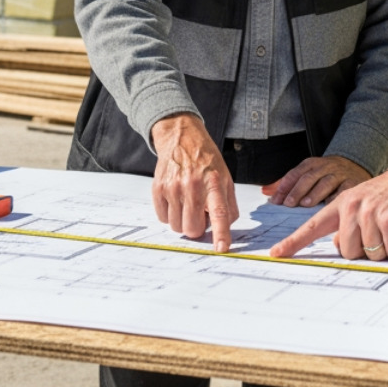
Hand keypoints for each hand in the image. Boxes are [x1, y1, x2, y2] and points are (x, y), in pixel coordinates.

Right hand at [150, 113, 238, 251]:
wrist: (181, 137)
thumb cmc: (206, 159)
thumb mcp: (226, 176)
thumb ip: (229, 204)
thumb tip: (225, 227)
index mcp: (214, 182)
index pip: (219, 212)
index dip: (221, 233)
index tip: (222, 249)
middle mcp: (192, 185)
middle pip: (193, 228)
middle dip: (197, 228)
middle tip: (200, 213)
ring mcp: (173, 187)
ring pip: (177, 227)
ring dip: (183, 221)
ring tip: (187, 203)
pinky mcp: (158, 188)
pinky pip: (163, 218)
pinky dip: (170, 214)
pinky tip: (176, 199)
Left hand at [262, 155, 369, 207]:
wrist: (357, 165)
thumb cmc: (327, 174)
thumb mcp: (309, 173)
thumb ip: (288, 183)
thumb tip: (265, 191)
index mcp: (313, 163)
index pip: (296, 172)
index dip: (285, 186)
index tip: (275, 200)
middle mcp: (327, 166)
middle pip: (309, 177)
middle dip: (297, 190)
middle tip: (288, 203)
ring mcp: (340, 174)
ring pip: (326, 182)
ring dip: (315, 193)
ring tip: (305, 204)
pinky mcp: (354, 182)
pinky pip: (345, 189)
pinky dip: (337, 197)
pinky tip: (329, 206)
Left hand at [268, 157, 387, 261]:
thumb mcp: (366, 203)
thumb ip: (349, 223)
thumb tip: (337, 246)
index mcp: (343, 203)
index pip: (313, 225)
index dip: (294, 242)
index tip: (276, 254)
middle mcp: (352, 207)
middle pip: (349, 253)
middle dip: (369, 250)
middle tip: (385, 229)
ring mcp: (370, 213)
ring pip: (373, 256)